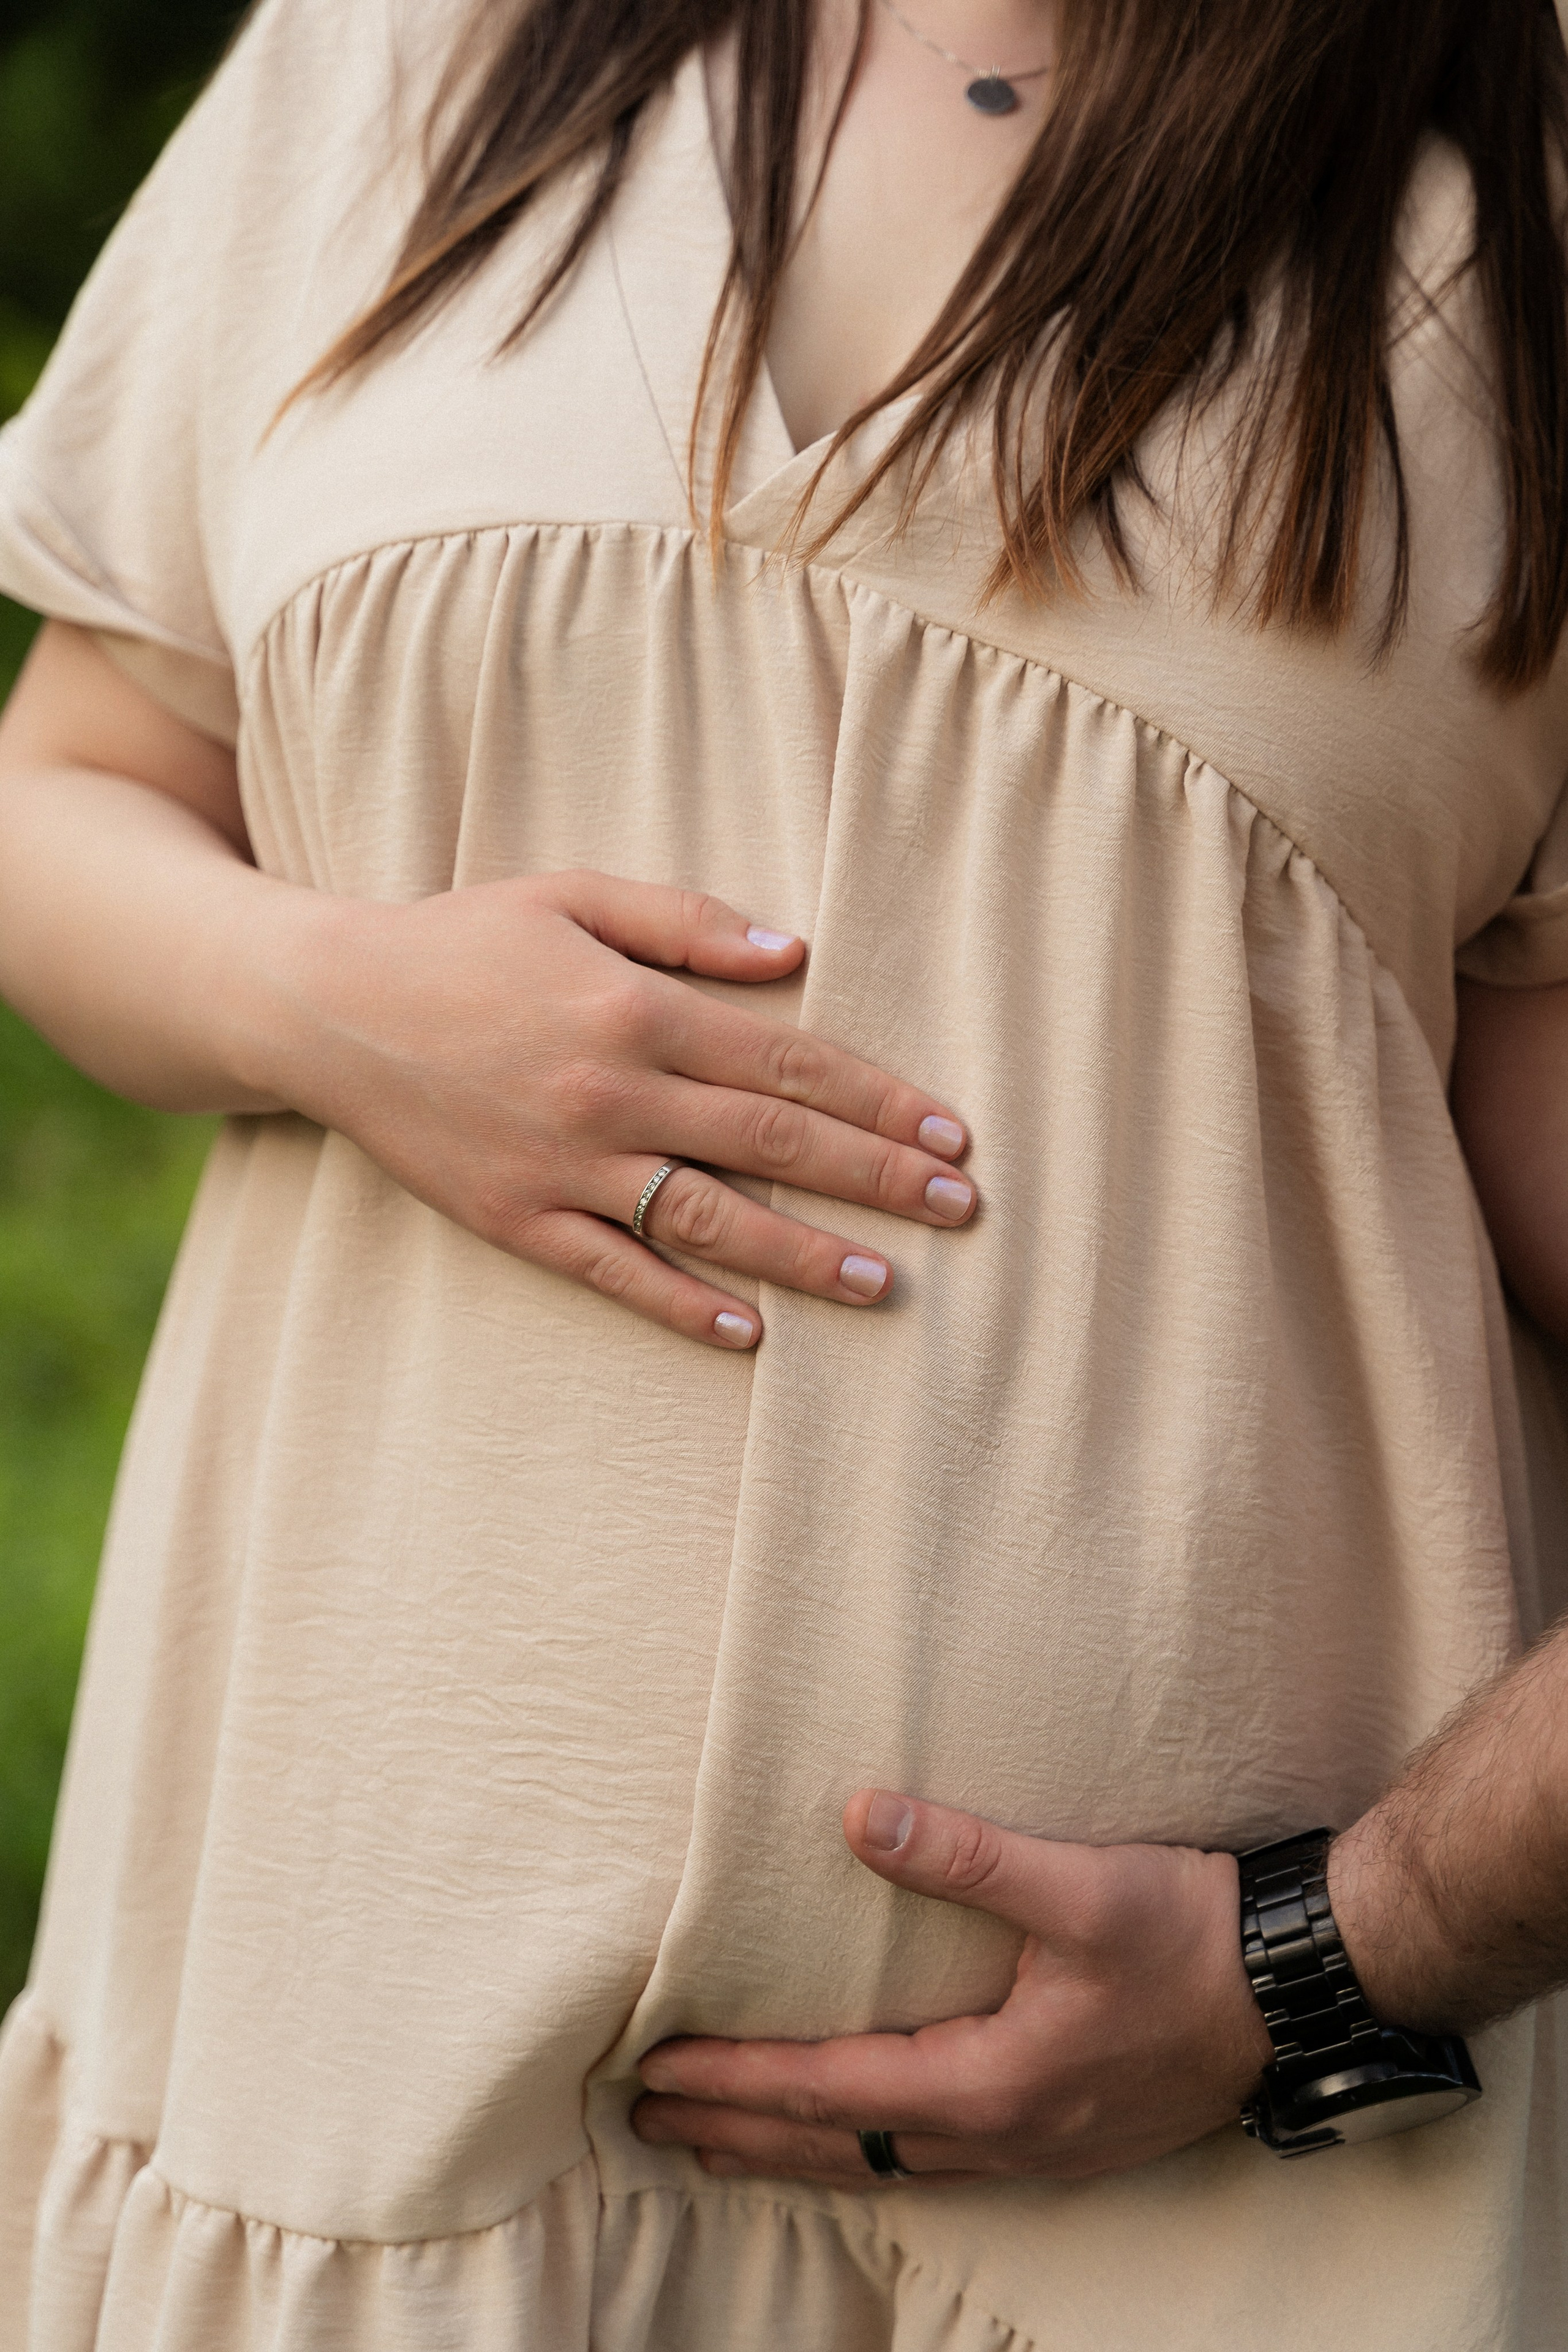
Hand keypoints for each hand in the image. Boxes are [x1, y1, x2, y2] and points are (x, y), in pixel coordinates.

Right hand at [269, 868, 975, 1348]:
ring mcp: (564, 1165)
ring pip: (708, 1220)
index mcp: (637, 1010)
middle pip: (771, 1144)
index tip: (950, 1133)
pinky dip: (683, 1306)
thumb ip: (687, 921)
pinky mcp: (517, 1219)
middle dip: (875, 1178)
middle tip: (958, 1209)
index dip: (878, 1100)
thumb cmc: (462, 940)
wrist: (329, 1007)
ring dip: (802, 1255)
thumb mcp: (574, 893)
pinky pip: (614, 1272)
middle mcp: (613, 1094)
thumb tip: (795, 953)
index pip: (788, 1064)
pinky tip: (749, 1333)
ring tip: (883, 1283)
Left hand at [633, 1789, 1272, 2181]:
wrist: (1298, 1988)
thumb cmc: (1191, 1934)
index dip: (735, 2081)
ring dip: (797, 2152)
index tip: (654, 2072)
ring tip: (724, 2143)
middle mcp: (1004, 2135)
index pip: (829, 2091)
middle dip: (740, 2134)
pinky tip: (858, 2141)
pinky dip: (868, 2155)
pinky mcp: (1065, 2139)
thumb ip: (963, 1856)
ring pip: (885, 2165)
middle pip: (840, 2148)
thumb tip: (855, 1818)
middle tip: (649, 2125)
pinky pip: (934, 2164)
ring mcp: (1037, 2149)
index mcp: (993, 2082)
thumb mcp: (1079, 1884)